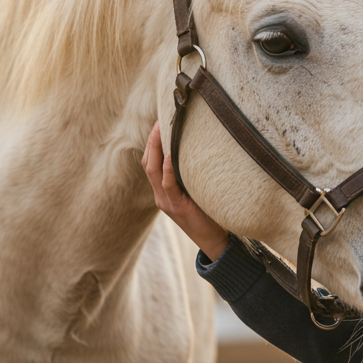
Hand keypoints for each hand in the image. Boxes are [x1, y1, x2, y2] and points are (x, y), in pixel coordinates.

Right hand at [141, 122, 229, 261]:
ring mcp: (166, 202)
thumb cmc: (210, 214)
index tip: (158, 123)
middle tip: (159, 120)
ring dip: (156, 148)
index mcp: (163, 192)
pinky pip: (168, 185)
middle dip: (151, 140)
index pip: (151, 163)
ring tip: (160, 129)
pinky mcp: (176, 207)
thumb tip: (200, 149)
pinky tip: (169, 156)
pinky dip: (167, 169)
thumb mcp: (197, 191)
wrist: (215, 242)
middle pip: (148, 163)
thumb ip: (192, 176)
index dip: (151, 143)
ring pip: (153, 171)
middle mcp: (161, 196)